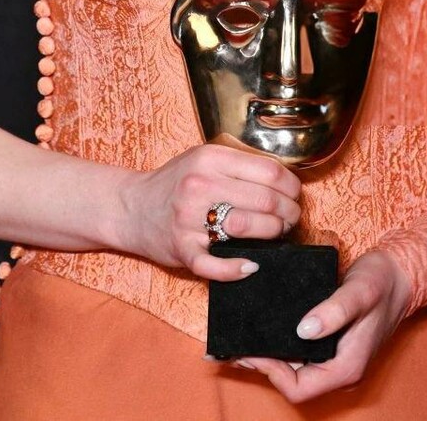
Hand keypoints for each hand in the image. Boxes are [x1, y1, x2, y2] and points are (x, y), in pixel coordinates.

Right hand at [111, 142, 302, 281]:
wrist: (131, 208)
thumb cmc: (175, 183)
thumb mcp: (203, 159)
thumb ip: (238, 164)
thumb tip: (286, 180)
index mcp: (210, 158)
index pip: (270, 172)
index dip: (292, 187)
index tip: (295, 196)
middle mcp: (200, 184)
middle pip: (266, 200)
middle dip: (289, 213)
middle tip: (291, 219)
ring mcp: (189, 218)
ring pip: (249, 227)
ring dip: (273, 235)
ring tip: (277, 235)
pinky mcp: (182, 248)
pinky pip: (216, 265)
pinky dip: (237, 269)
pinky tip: (250, 266)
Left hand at [230, 248, 412, 401]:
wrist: (401, 274)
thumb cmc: (382, 282)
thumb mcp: (359, 292)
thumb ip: (334, 312)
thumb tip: (304, 330)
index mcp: (346, 368)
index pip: (298, 389)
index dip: (270, 373)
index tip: (250, 350)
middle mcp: (339, 369)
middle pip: (292, 382)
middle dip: (262, 366)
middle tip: (233, 345)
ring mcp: (335, 358)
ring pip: (293, 369)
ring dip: (268, 356)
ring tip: (241, 337)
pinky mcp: (330, 344)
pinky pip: (299, 353)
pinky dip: (278, 345)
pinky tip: (262, 328)